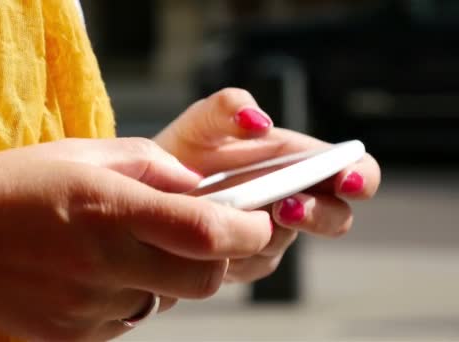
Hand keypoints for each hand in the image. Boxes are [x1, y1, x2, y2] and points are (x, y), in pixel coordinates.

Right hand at [0, 138, 271, 340]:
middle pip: (204, 281)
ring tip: (124, 246)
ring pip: (165, 301)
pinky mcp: (74, 335)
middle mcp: (104, 264)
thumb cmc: (6, 186)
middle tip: (198, 233)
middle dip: (218, 259)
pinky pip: (128, 318)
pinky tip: (93, 270)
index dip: (248, 228)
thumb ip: (150, 165)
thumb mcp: (78, 153)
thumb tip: (198, 186)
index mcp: (109, 208)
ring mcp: (88, 308)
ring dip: (165, 275)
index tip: (257, 219)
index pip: (207, 232)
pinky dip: (129, 293)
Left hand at [155, 88, 380, 282]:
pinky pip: (252, 262)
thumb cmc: (186, 147)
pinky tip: (212, 234)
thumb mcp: (202, 120)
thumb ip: (228, 107)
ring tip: (236, 216)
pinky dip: (237, 250)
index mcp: (297, 160)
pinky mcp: (246, 258)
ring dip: (268, 232)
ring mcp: (272, 231)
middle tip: (286, 207)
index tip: (348, 180)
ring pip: (288, 242)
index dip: (360, 176)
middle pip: (336, 217)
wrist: (153, 186)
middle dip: (319, 215)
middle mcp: (294, 197)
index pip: (351, 169)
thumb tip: (259, 121)